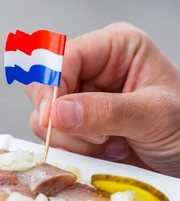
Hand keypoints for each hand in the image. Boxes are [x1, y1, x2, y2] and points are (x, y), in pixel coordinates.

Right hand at [24, 22, 179, 176]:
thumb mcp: (155, 115)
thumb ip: (106, 112)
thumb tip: (57, 112)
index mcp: (114, 48)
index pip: (63, 57)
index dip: (51, 86)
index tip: (52, 118)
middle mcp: (92, 71)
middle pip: (44, 85)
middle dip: (61, 117)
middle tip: (94, 136)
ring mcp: (81, 100)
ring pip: (44, 116)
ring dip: (73, 139)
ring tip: (111, 144)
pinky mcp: (76, 125)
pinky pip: (54, 137)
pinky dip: (74, 151)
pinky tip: (106, 152)